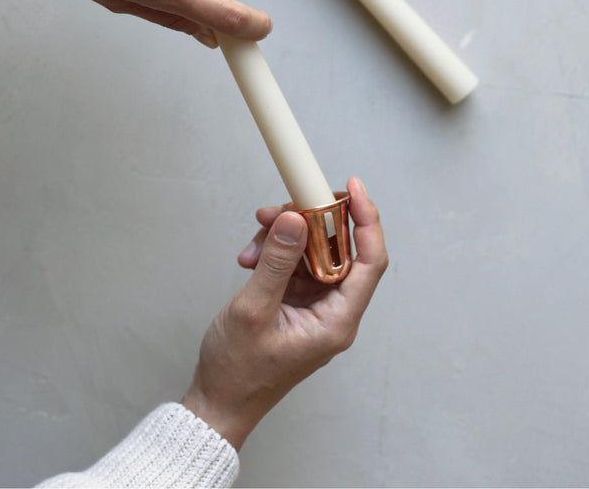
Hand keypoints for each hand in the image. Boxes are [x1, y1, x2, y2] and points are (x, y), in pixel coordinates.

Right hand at [181, 177, 387, 449]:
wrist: (218, 401)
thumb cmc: (238, 371)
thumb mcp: (254, 309)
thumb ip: (277, 262)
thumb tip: (296, 219)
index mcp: (337, 321)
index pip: (370, 262)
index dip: (367, 221)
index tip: (353, 188)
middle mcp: (332, 313)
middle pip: (337, 250)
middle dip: (308, 224)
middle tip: (279, 210)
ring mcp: (313, 308)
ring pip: (311, 253)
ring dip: (284, 239)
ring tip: (254, 240)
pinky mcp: (295, 304)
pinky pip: (293, 265)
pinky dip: (273, 254)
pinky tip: (250, 257)